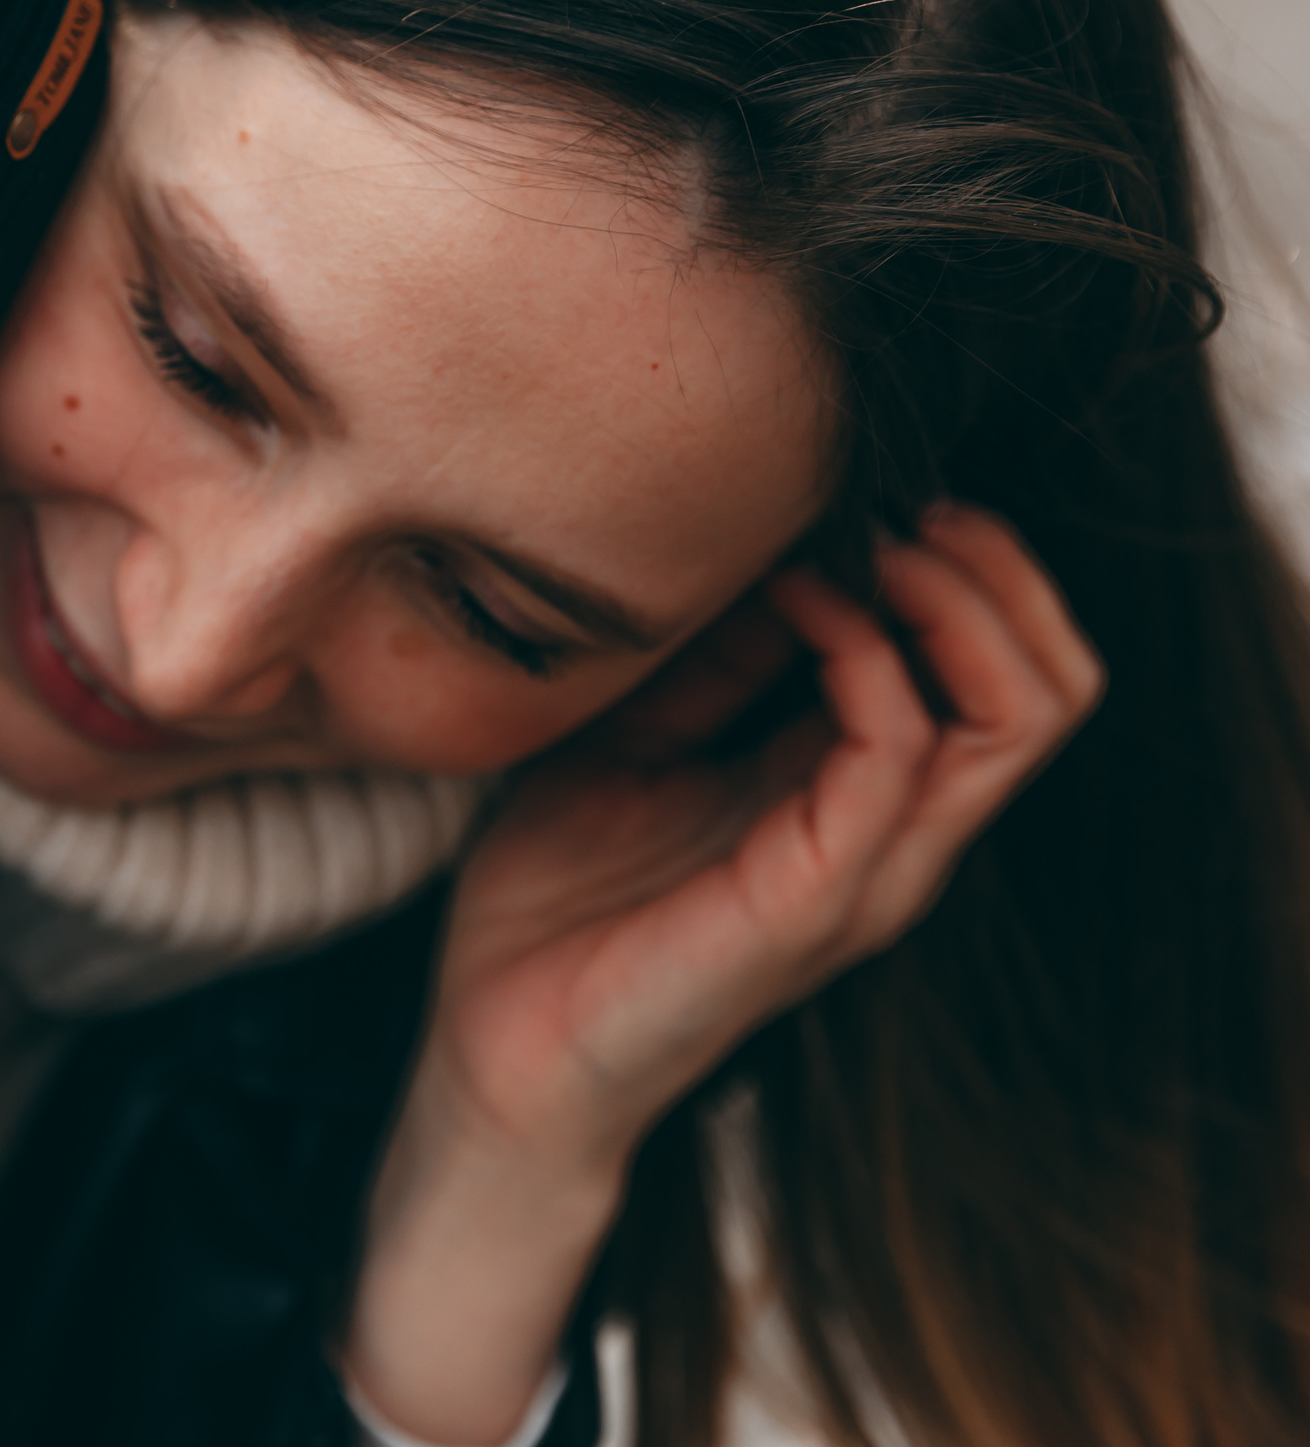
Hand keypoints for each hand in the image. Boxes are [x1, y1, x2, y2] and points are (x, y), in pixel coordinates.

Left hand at [427, 503, 1100, 1165]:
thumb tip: (770, 552)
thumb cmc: (556, 901)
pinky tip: (796, 603)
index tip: (865, 500)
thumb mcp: (635, 742)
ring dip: (952, 599)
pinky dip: (865, 656)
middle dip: (995, 570)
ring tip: (866, 542)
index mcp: (855, 801)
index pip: (1003, 675)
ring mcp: (862, 877)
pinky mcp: (806, 905)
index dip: (964, 566)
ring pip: (1014, 720)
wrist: (494, 1044)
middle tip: (895, 507)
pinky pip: (893, 762)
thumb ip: (714, 667)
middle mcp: (888, 840)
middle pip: (1050, 688)